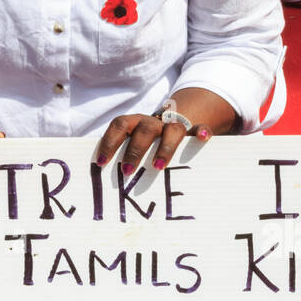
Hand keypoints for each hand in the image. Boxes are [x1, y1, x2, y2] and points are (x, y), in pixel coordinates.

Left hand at [94, 111, 212, 174]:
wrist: (173, 121)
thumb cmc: (144, 142)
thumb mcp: (131, 143)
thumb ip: (119, 155)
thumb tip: (98, 179)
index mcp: (134, 123)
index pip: (119, 126)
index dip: (109, 142)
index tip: (101, 163)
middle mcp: (153, 122)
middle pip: (144, 130)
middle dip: (135, 150)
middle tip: (127, 171)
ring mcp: (173, 125)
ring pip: (172, 130)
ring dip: (165, 148)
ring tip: (158, 166)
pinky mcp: (193, 130)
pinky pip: (200, 127)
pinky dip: (202, 131)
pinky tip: (203, 138)